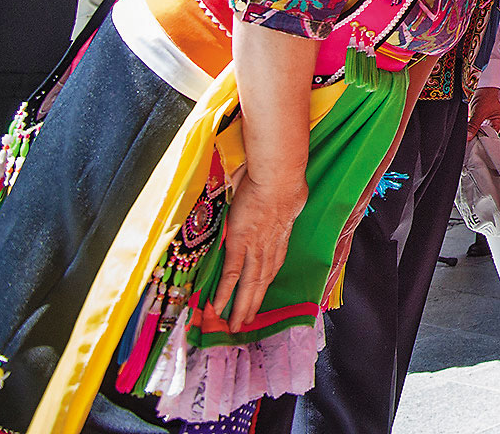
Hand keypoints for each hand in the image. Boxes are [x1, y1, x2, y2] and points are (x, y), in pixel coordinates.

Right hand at [212, 167, 306, 330]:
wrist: (279, 174)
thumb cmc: (280, 177)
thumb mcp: (281, 193)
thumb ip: (270, 202)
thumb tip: (263, 196)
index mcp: (279, 235)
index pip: (272, 265)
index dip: (265, 283)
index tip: (260, 296)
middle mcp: (269, 246)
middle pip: (261, 281)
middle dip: (254, 303)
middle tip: (247, 323)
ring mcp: (255, 246)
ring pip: (248, 283)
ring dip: (242, 306)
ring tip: (236, 325)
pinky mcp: (240, 243)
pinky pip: (231, 273)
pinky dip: (225, 292)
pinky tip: (218, 308)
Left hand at [468, 85, 499, 141]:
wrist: (485, 83)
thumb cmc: (488, 94)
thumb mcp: (479, 111)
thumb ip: (474, 125)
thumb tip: (469, 136)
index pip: (492, 135)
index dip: (483, 139)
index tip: (474, 141)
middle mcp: (496, 120)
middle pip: (486, 132)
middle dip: (478, 134)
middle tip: (470, 137)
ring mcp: (489, 118)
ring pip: (481, 128)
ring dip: (475, 129)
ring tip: (470, 130)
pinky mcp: (483, 115)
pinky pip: (478, 123)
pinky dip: (473, 125)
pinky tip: (469, 126)